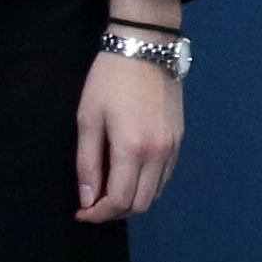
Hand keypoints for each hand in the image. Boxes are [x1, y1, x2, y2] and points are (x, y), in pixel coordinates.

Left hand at [76, 48, 182, 221]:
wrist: (147, 47)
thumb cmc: (109, 79)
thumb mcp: (88, 118)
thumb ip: (87, 162)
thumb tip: (87, 198)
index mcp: (132, 149)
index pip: (119, 201)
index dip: (98, 214)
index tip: (82, 212)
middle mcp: (158, 154)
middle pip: (140, 204)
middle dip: (114, 212)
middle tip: (93, 203)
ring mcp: (173, 148)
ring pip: (155, 193)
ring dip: (132, 200)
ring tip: (109, 190)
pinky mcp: (179, 139)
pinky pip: (164, 176)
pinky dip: (146, 185)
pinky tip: (129, 174)